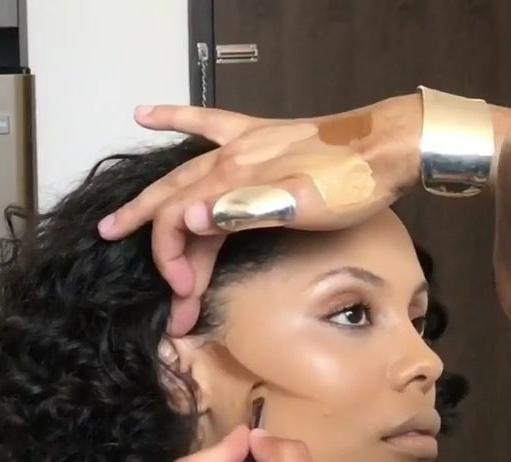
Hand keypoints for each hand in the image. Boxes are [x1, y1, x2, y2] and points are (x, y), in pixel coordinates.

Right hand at [98, 97, 421, 335]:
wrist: (389, 145)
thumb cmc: (354, 182)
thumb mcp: (304, 206)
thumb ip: (244, 210)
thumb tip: (191, 220)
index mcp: (232, 181)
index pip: (177, 223)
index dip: (172, 261)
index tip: (185, 296)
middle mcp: (227, 162)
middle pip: (172, 206)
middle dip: (159, 249)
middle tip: (149, 277)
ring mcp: (240, 147)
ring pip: (183, 181)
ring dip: (157, 210)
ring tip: (120, 222)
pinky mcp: (257, 139)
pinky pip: (206, 123)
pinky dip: (175, 118)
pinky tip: (148, 115)